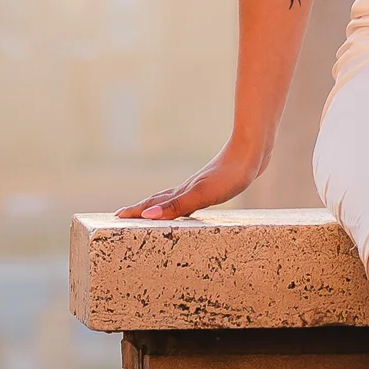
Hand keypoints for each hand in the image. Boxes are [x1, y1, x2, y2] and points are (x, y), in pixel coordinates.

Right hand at [116, 145, 260, 219]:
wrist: (252, 151)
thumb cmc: (230, 175)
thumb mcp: (203, 194)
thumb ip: (177, 205)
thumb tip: (148, 216)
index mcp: (183, 192)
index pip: (153, 204)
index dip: (135, 211)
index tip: (116, 217)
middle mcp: (188, 188)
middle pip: (159, 199)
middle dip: (141, 209)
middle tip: (123, 216)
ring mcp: (201, 185)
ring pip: (174, 197)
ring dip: (159, 205)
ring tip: (150, 212)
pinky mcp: (215, 184)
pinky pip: (191, 196)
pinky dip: (182, 202)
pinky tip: (189, 203)